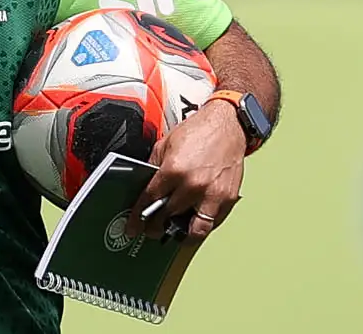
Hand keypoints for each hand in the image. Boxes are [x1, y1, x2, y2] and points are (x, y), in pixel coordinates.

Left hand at [129, 99, 245, 242]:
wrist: (228, 125)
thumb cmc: (199, 131)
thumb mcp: (165, 144)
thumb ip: (154, 168)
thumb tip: (145, 187)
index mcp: (174, 170)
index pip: (150, 200)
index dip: (139, 216)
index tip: (134, 227)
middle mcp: (193, 185)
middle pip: (169, 217)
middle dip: (156, 227)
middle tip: (152, 230)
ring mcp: (213, 195)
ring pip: (195, 231)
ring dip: (182, 235)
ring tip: (174, 233)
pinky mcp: (228, 199)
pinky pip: (213, 223)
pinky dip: (203, 226)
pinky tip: (193, 221)